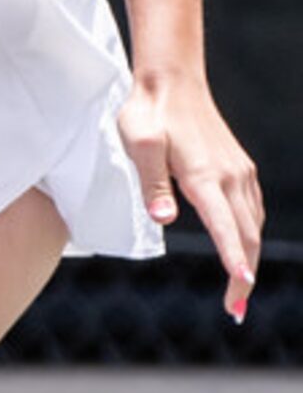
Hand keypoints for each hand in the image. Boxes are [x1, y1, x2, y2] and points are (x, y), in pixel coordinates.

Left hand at [120, 72, 264, 321]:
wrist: (172, 81)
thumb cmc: (148, 113)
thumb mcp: (138, 143)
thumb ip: (150, 182)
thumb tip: (163, 219)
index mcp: (206, 177)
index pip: (225, 227)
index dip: (233, 259)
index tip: (241, 288)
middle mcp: (231, 178)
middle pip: (246, 236)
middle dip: (244, 276)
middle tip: (234, 311)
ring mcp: (240, 173)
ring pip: (253, 226)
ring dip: (249, 259)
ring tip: (239, 292)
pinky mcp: (240, 168)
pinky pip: (252, 210)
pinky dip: (250, 236)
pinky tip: (242, 249)